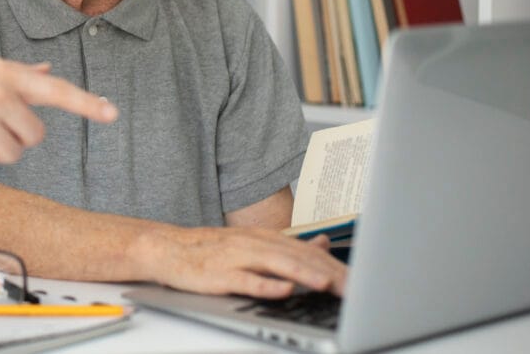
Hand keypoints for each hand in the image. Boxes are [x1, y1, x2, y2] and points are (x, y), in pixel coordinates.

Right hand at [138, 227, 346, 298]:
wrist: (168, 248)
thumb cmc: (212, 251)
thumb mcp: (254, 243)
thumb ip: (289, 245)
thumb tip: (322, 242)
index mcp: (266, 238)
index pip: (308, 251)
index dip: (335, 265)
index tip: (361, 281)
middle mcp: (255, 244)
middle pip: (298, 256)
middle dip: (329, 272)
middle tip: (355, 287)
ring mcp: (237, 258)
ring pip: (276, 264)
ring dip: (303, 274)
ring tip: (327, 284)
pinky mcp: (220, 274)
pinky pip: (246, 280)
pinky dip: (266, 285)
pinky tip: (283, 290)